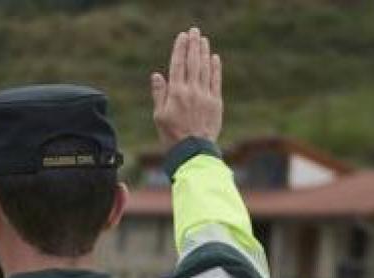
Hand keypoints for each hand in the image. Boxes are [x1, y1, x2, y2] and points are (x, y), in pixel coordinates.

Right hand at [151, 27, 222, 149]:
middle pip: (193, 62)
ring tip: (203, 40)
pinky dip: (215, 68)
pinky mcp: (216, 102)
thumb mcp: (159, 116)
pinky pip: (216, 80)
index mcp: (176, 93)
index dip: (180, 49)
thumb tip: (157, 75)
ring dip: (204, 52)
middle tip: (194, 31)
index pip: (178, 65)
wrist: (192, 151)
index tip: (182, 36)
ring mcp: (205, 96)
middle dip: (193, 45)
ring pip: (205, 69)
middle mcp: (191, 91)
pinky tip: (214, 58)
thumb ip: (159, 94)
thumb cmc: (171, 135)